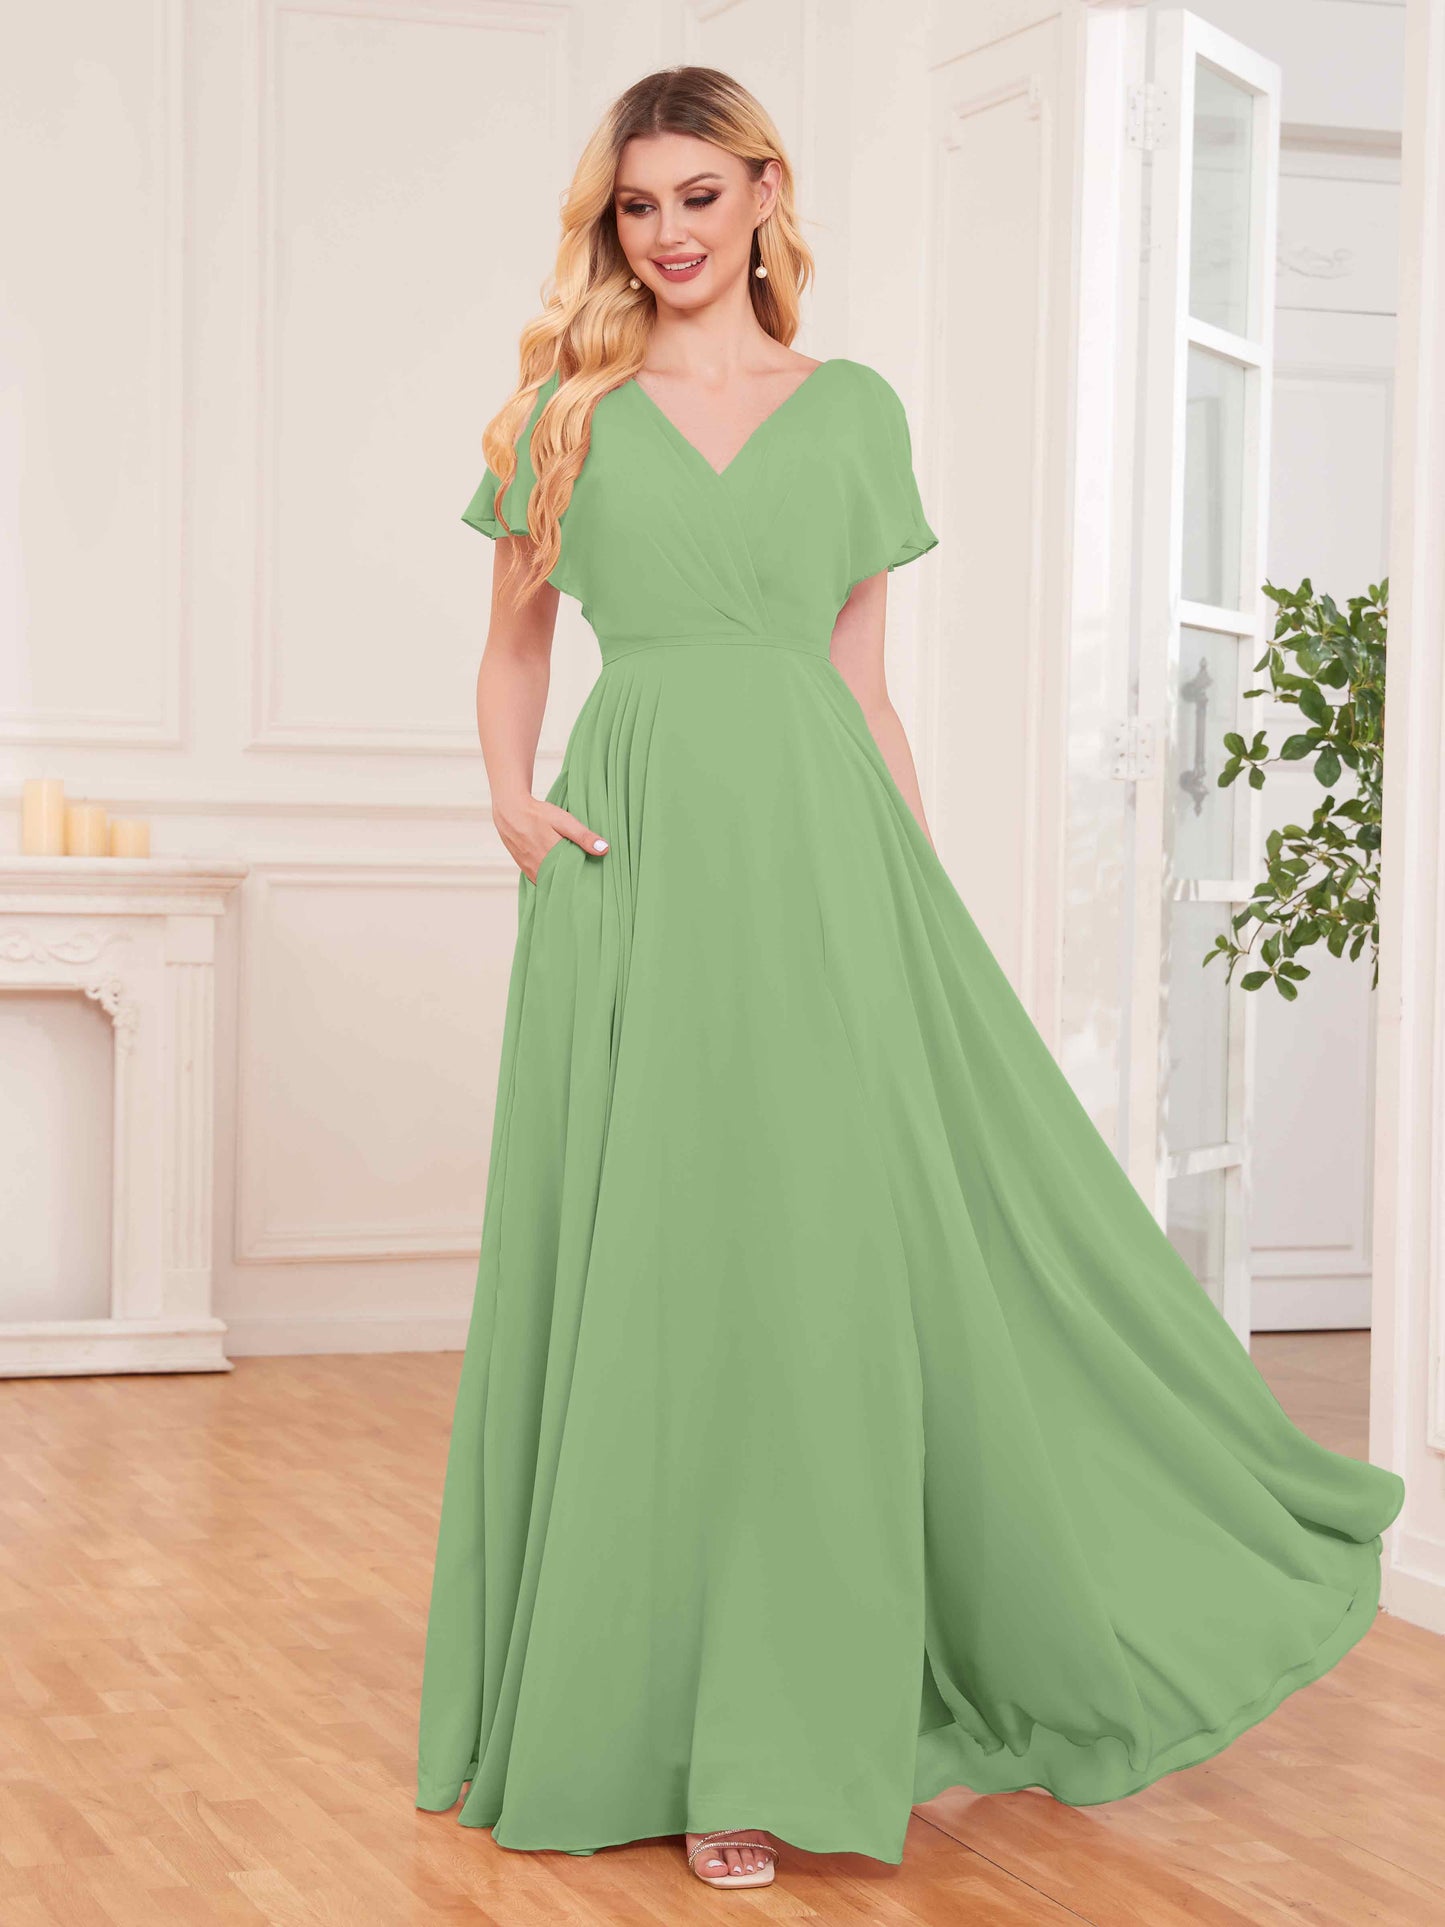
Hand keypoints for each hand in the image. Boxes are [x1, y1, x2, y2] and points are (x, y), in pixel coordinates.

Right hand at [494, 797, 608, 882]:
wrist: (510, 812)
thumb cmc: (537, 814)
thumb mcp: (563, 820)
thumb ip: (582, 836)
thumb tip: (604, 849)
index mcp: (552, 855)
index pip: (575, 876)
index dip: (586, 880)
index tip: (597, 882)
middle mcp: (540, 867)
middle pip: (563, 882)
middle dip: (576, 884)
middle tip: (590, 884)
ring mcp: (531, 871)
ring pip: (551, 884)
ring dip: (563, 883)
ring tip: (576, 882)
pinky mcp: (526, 870)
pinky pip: (541, 881)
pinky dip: (551, 881)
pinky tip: (560, 877)